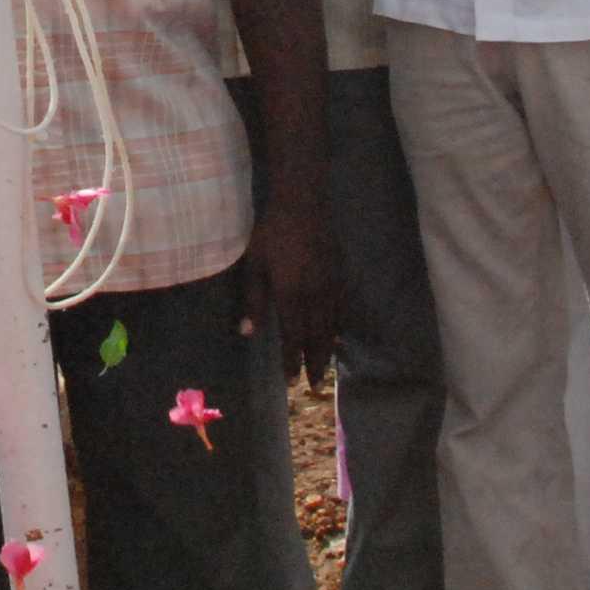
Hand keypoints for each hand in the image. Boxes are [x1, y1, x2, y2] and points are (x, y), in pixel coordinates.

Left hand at [237, 192, 342, 387]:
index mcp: (290, 295)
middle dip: (314, 363)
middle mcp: (314, 296)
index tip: (291, 381)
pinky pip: (341, 309)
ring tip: (325, 369)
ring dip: (327, 350)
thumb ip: (253, 300)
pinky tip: (337, 336)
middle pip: (315, 337)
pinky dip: (339, 327)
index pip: (292, 336)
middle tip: (314, 385)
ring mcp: (330, 286)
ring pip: (331, 326)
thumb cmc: (272, 232)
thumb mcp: (254, 265)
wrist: (303, 204)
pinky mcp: (340, 275)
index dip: (291, 360)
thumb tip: (247, 333)